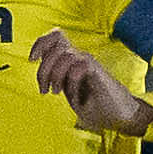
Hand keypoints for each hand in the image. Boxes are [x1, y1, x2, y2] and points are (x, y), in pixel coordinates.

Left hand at [32, 29, 152, 134]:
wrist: (121, 116)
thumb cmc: (96, 106)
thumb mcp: (70, 92)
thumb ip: (57, 79)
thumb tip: (40, 75)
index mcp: (72, 60)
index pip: (56, 37)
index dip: (40, 43)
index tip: (32, 60)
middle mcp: (81, 57)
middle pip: (55, 46)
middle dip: (43, 68)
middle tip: (44, 89)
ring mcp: (90, 63)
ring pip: (65, 55)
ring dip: (56, 75)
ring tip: (57, 93)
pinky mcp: (99, 72)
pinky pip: (80, 65)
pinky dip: (72, 81)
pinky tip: (74, 95)